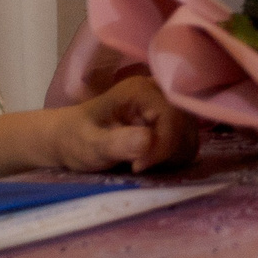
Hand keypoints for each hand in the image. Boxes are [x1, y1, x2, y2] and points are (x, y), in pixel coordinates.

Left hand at [48, 76, 200, 173]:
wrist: (68, 139)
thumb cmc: (75, 140)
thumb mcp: (89, 145)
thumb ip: (116, 143)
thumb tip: (148, 141)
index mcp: (142, 90)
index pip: (173, 117)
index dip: (163, 145)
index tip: (138, 167)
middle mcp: (160, 92)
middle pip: (186, 126)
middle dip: (167, 152)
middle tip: (138, 167)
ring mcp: (167, 106)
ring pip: (190, 136)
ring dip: (171, 157)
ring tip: (142, 164)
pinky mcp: (170, 121)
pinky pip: (186, 142)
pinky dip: (172, 157)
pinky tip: (150, 162)